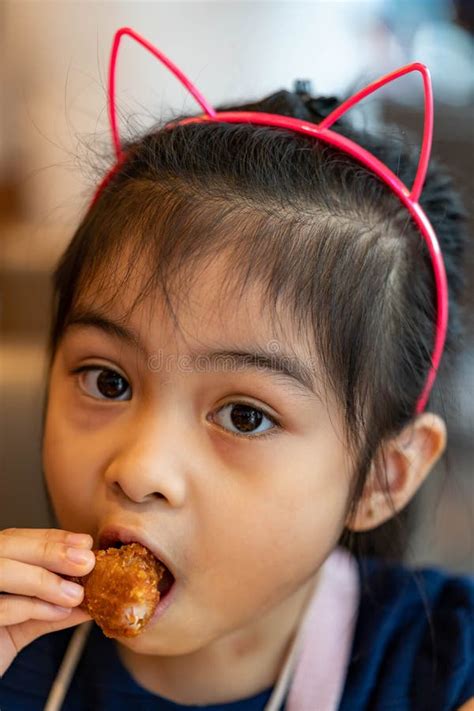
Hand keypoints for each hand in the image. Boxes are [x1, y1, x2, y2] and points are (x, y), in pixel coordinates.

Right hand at [0, 527, 94, 676]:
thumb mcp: (24, 623)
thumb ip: (51, 607)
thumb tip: (92, 594)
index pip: (16, 538)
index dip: (52, 538)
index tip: (84, 543)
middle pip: (8, 545)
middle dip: (51, 551)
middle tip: (86, 562)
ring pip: (3, 569)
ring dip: (45, 580)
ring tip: (76, 594)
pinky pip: (1, 607)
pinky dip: (34, 607)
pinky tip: (59, 612)